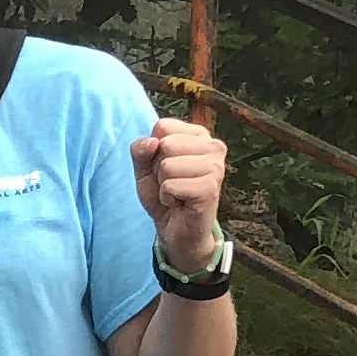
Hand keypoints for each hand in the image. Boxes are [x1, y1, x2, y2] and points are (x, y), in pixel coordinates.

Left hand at [132, 113, 226, 272]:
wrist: (176, 228)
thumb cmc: (164, 193)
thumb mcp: (144, 168)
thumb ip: (141, 149)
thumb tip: (152, 141)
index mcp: (199, 135)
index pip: (163, 127)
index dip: (153, 149)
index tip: (164, 166)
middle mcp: (213, 146)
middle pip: (165, 144)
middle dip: (159, 168)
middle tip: (171, 182)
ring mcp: (215, 167)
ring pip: (168, 165)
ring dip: (164, 184)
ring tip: (176, 192)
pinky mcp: (210, 188)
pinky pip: (171, 185)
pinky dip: (168, 197)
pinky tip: (180, 202)